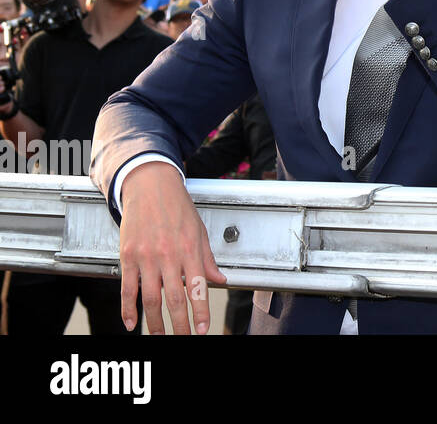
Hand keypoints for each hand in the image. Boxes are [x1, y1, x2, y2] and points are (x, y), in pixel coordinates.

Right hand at [118, 163, 225, 333]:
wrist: (150, 185)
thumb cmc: (177, 207)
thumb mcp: (199, 231)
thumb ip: (207, 259)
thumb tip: (220, 281)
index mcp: (190, 250)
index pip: (197, 288)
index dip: (200, 312)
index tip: (202, 330)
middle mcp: (168, 255)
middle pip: (173, 299)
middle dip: (179, 325)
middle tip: (182, 340)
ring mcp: (146, 257)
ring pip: (150, 298)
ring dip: (155, 322)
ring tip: (160, 336)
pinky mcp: (128, 256)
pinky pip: (127, 288)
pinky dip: (128, 308)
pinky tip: (132, 323)